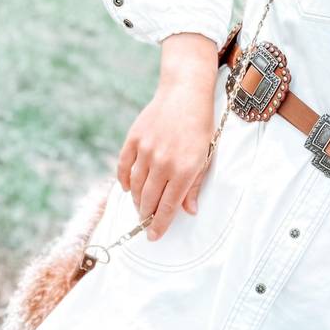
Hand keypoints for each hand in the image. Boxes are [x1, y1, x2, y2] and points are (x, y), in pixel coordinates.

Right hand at [117, 32, 218, 240]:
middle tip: (146, 223)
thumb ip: (194, 186)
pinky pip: (124, 167)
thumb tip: (189, 212)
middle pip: (148, 200)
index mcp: (183, 170)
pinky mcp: (133, 139)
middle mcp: (162, 163)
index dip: (159, 225)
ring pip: (135, 186)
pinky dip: (124, 181)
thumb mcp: (205, 158)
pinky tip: (129, 188)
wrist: (185, 92)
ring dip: (137, 201)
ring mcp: (146, 150)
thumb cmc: (200, 127)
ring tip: (141, 206)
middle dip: (146, 216)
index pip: (167, 207)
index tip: (153, 236)